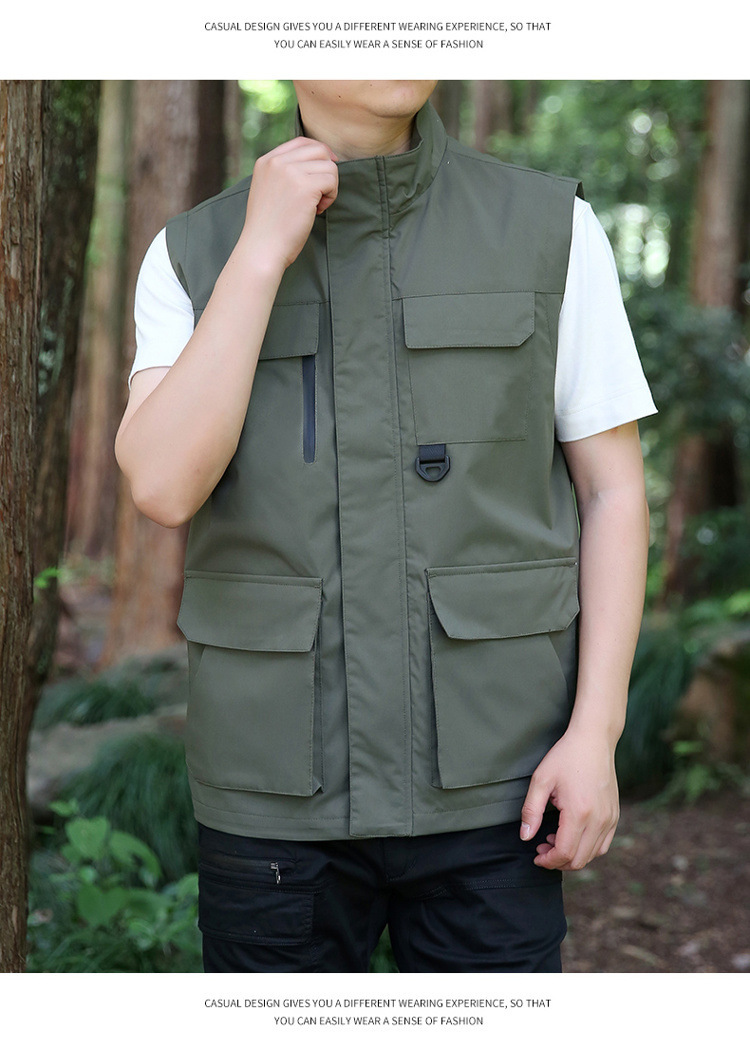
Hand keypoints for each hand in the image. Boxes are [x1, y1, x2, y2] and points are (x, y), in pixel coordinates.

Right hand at [240, 137, 338, 272]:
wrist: (262, 248)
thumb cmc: (269, 228)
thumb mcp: (269, 191)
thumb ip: (284, 174)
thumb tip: (317, 163)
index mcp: (266, 161)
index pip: (301, 142)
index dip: (319, 154)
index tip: (324, 172)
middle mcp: (277, 162)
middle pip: (318, 150)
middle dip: (326, 172)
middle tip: (319, 196)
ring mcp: (290, 172)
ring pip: (329, 166)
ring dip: (329, 187)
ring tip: (316, 207)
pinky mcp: (305, 186)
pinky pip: (332, 180)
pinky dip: (331, 197)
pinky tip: (317, 210)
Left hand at [519, 727, 619, 870]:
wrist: (594, 740)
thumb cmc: (565, 757)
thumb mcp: (541, 780)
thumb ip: (531, 811)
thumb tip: (525, 837)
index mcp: (579, 813)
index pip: (564, 853)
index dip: (548, 861)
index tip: (536, 855)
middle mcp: (599, 820)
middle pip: (579, 860)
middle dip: (557, 861)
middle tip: (541, 848)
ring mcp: (610, 818)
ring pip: (592, 854)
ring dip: (572, 855)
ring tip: (554, 839)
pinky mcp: (615, 815)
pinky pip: (603, 844)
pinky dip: (587, 848)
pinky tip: (572, 835)